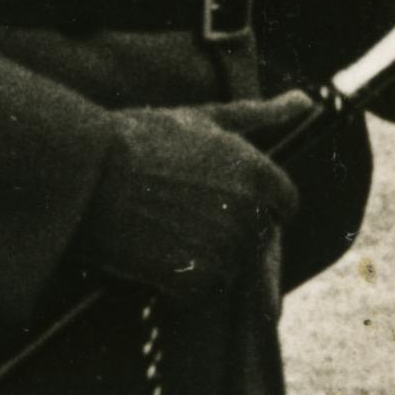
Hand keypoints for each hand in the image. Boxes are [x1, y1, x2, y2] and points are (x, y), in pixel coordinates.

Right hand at [77, 104, 299, 295]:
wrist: (89, 174)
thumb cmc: (140, 140)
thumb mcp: (203, 118)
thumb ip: (260, 116)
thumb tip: (305, 102)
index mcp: (261, 176)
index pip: (285, 204)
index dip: (256, 203)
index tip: (218, 198)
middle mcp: (252, 215)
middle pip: (258, 241)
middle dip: (226, 234)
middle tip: (179, 216)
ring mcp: (227, 250)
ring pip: (229, 270)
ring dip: (201, 259)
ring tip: (161, 229)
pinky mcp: (198, 280)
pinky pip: (201, 293)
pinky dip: (178, 282)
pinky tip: (152, 253)